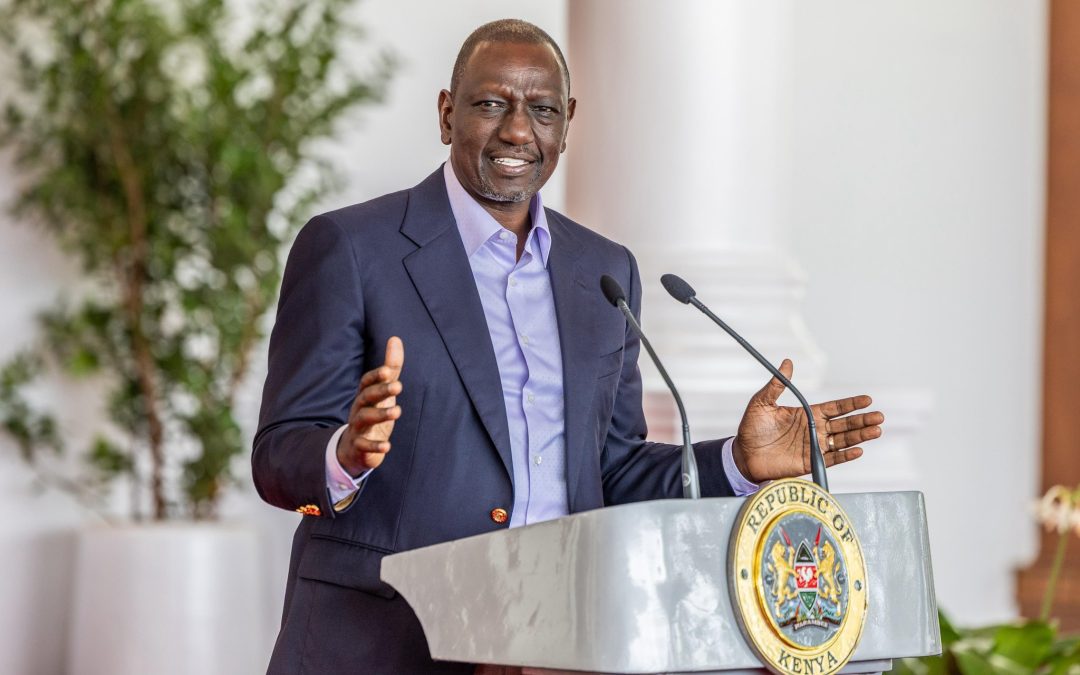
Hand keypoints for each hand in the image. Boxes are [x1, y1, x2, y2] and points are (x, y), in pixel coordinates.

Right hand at [336, 336, 403, 476]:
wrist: (354, 449)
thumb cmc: (372, 413)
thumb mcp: (382, 390)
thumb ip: (390, 367)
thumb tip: (395, 338)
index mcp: (365, 395)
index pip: (366, 382)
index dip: (375, 376)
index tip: (388, 370)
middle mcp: (359, 409)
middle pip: (366, 397)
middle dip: (381, 391)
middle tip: (398, 386)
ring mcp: (357, 428)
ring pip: (364, 419)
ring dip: (380, 415)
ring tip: (397, 411)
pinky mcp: (360, 447)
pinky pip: (364, 446)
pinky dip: (375, 446)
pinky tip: (387, 446)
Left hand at [732, 359, 883, 482]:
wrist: (743, 454)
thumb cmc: (751, 428)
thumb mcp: (762, 402)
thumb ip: (777, 385)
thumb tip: (787, 362)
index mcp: (806, 414)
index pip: (835, 408)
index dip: (851, 404)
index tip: (868, 399)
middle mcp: (814, 430)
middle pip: (844, 424)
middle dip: (862, 420)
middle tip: (879, 416)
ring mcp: (813, 447)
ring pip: (842, 440)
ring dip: (860, 436)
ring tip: (877, 430)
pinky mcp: (809, 462)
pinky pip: (831, 459)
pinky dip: (845, 455)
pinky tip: (858, 450)